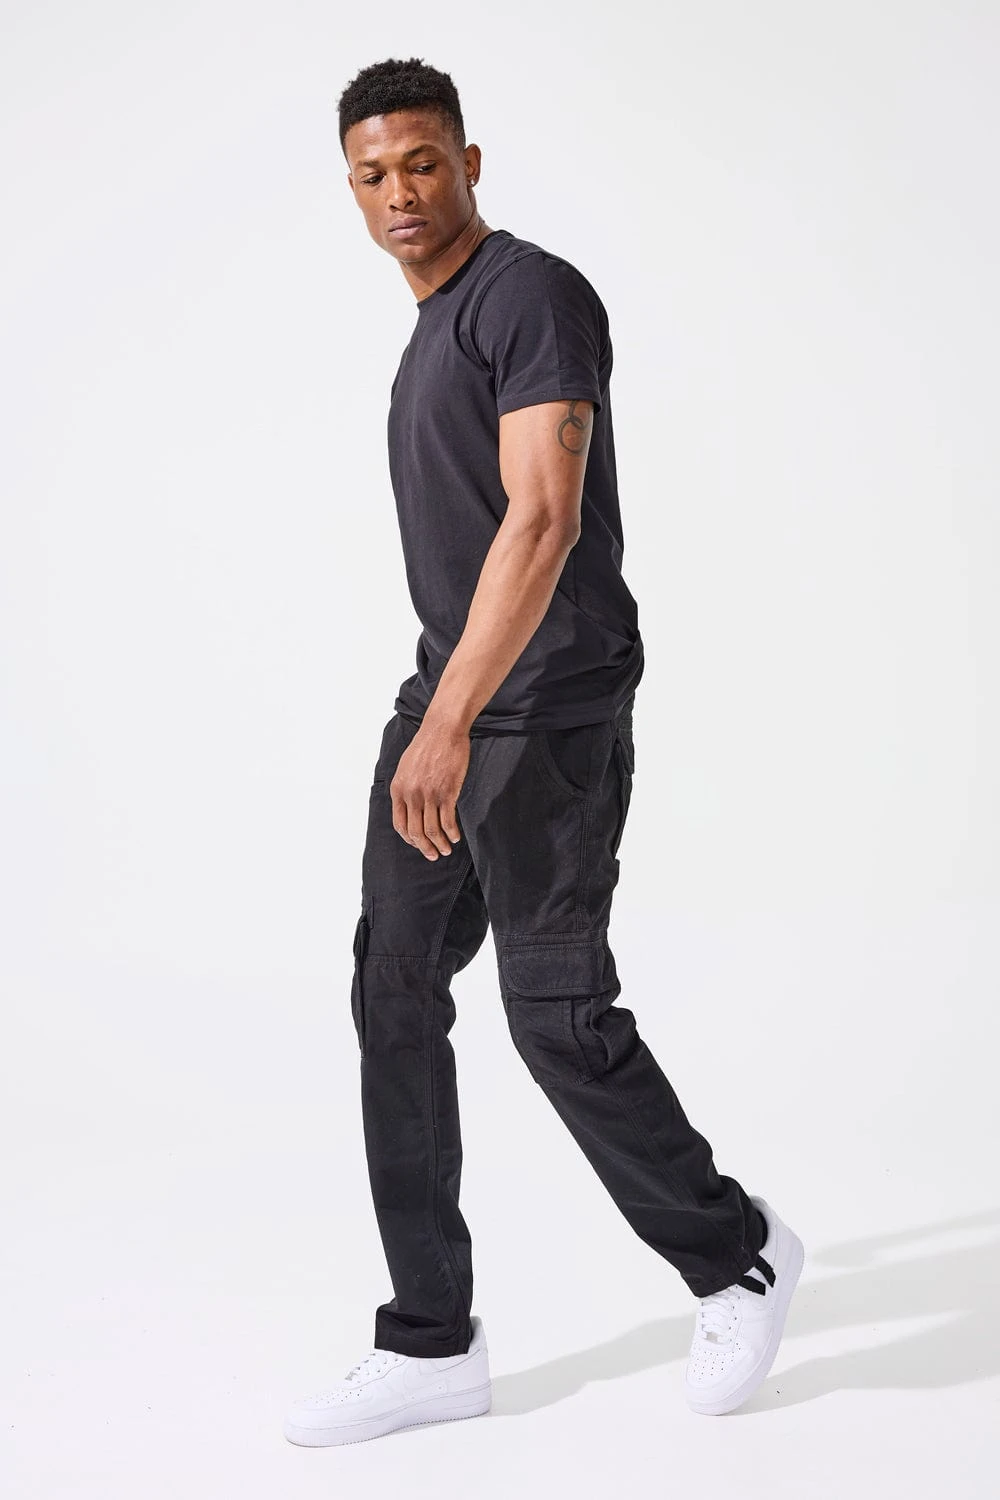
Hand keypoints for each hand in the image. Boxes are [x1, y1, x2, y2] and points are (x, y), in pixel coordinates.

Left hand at [389, 721, 468, 859]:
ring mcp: (429, 795)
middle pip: (416, 832)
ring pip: (432, 831)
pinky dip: (452, 833)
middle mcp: (411, 795)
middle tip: (433, 855)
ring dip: (440, 844)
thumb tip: (408, 807)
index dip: (409, 839)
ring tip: (447, 850)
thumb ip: (405, 788)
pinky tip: (456, 837)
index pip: (400, 825)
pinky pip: (448, 821)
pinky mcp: (447, 792)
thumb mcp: (405, 767)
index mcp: (398, 789)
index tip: (418, 844)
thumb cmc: (426, 745)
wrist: (443, 730)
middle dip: (425, 848)